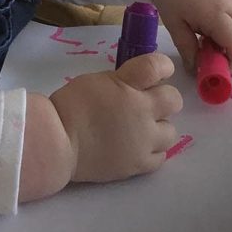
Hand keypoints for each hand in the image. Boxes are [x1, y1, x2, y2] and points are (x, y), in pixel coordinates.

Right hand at [51, 53, 182, 182]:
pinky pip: (160, 156)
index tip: (160, 70)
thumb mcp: (94, 81)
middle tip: (146, 103)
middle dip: (163, 98)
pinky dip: (152, 150)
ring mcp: (144, 141)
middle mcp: (142, 112)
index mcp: (127, 86)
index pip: (157, 67)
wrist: (57, 144)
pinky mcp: (139, 164)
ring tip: (140, 129)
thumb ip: (120, 81)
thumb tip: (136, 85)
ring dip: (159, 127)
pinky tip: (137, 147)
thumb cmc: (69, 108)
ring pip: (171, 131)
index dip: (163, 66)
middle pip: (174, 100)